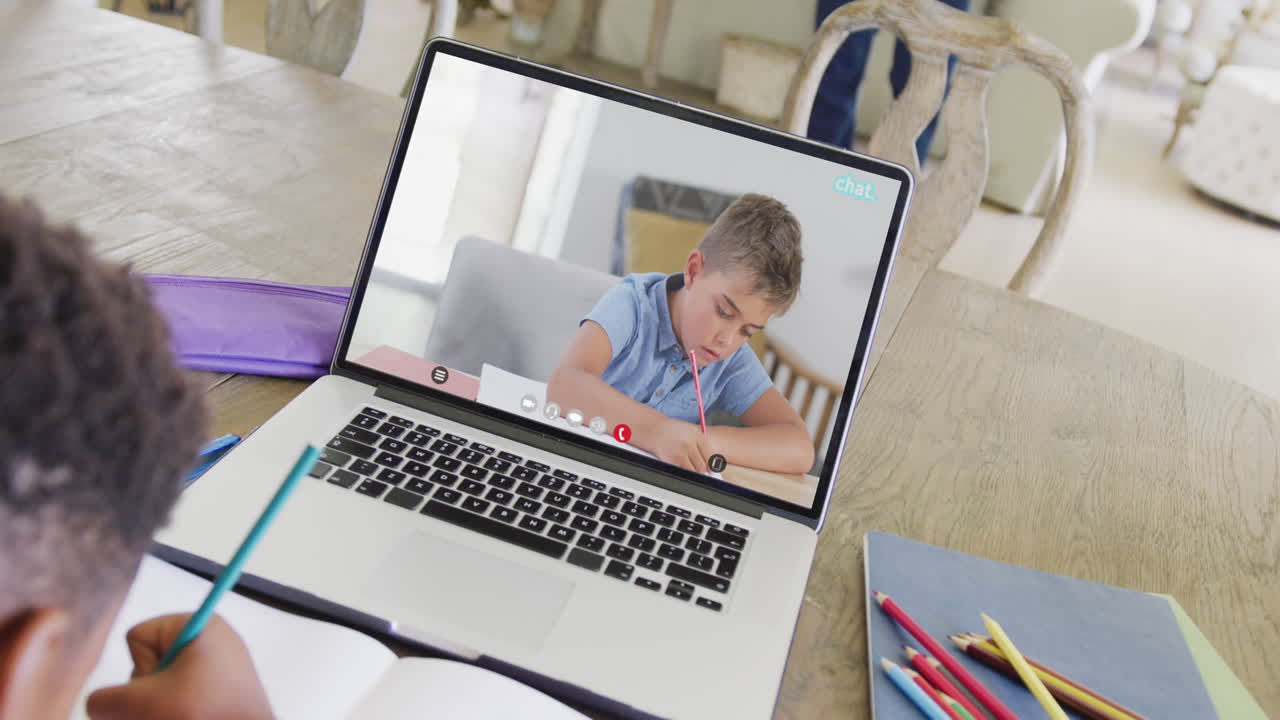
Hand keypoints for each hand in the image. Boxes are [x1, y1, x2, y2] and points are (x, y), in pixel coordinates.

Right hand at [86, 613, 273, 719]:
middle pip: (148, 665)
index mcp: (199, 625)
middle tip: (174, 707)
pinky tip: (188, 716)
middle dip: (147, 695)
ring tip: (182, 715)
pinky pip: (180, 702)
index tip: (165, 680)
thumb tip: (101, 705)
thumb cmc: (203, 715)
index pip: (137, 635)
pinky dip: (174, 714)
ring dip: (158, 710)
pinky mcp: (222, 694)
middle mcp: (211, 640)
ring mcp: (219, 668)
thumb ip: (103, 700)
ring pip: (161, 690)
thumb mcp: (140, 704)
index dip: (140, 665)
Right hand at [650, 417, 714, 471]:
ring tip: (690, 468)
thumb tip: (712, 464)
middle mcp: (689, 444)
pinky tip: (682, 466)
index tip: (713, 470)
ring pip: (693, 471)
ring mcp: (680, 453)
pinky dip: (684, 472)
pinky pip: (683, 472)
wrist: (654, 430)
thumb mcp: (691, 431)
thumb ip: (702, 444)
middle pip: (702, 465)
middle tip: (701, 471)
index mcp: (697, 435)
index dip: (713, 465)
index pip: (710, 455)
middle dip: (702, 470)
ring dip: (693, 472)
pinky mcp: (672, 460)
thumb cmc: (674, 431)